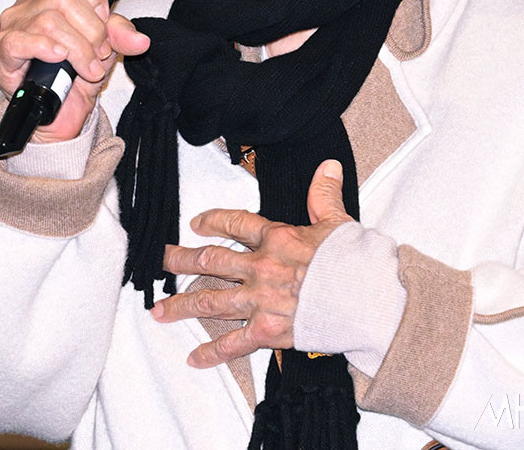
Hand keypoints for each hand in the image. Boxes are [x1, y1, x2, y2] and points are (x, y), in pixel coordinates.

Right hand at [0, 0, 149, 141]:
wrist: (57, 115)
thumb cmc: (73, 76)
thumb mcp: (104, 50)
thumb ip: (120, 36)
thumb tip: (140, 40)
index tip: (103, 23)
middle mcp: (27, 5)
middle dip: (92, 29)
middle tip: (98, 54)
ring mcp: (11, 28)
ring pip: (48, 20)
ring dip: (77, 48)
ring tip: (87, 68)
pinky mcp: (1, 54)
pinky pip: (20, 41)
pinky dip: (45, 48)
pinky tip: (59, 58)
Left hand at [151, 159, 351, 367]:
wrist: (363, 298)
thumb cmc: (353, 260)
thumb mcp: (336, 219)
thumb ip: (324, 193)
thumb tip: (328, 165)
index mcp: (276, 238)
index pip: (236, 224)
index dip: (213, 221)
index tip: (197, 223)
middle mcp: (260, 268)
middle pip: (211, 260)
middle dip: (182, 261)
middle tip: (163, 262)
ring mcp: (260, 301)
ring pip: (211, 301)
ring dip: (182, 306)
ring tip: (159, 310)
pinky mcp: (267, 332)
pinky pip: (233, 344)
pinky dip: (212, 352)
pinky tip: (193, 357)